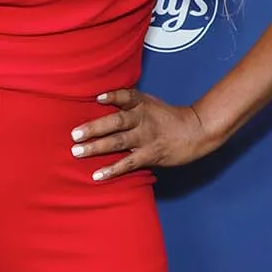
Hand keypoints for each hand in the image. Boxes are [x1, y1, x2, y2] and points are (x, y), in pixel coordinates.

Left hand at [69, 88, 219, 180]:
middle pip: (116, 121)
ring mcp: (146, 138)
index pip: (126, 96)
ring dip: (96, 147)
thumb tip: (103, 100)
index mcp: (143, 104)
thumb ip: (130, 103)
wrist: (197, 131)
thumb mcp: (151, 103)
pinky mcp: (151, 154)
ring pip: (118, 142)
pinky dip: (112, 169)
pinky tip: (97, 175)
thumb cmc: (169, 117)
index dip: (113, 96)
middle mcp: (143, 119)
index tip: (98, 98)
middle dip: (94, 128)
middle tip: (74, 135)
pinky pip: (128, 163)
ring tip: (78, 152)